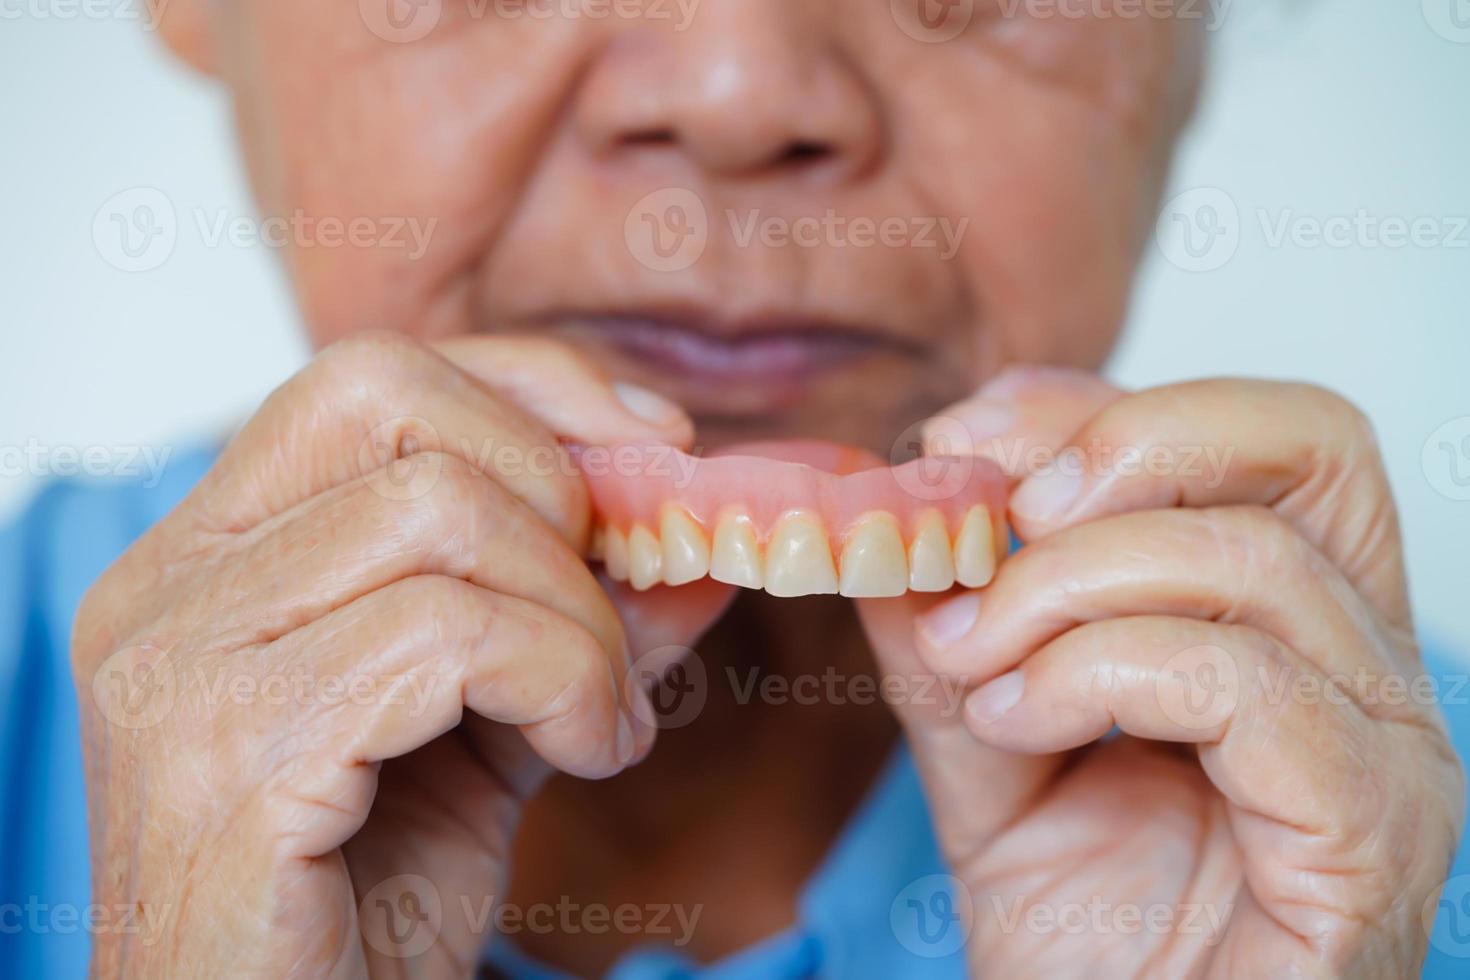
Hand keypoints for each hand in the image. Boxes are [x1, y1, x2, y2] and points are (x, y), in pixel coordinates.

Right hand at [71, 332, 732, 977]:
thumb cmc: (363, 901)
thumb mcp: (495, 725)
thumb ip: (580, 619)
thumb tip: (698, 539)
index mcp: (212, 556)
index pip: (373, 377)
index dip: (534, 384)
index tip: (657, 445)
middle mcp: (168, 586)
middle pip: (395, 400)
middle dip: (557, 489)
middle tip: (608, 611)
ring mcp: (181, 665)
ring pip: (443, 514)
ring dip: (577, 617)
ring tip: (602, 719)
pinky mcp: (229, 753)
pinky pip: (449, 634)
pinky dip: (564, 681)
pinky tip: (585, 755)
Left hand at [859, 368, 1464, 976]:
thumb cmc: (1085, 934)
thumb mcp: (990, 748)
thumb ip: (949, 633)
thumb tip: (887, 513)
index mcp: (1296, 626)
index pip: (1251, 436)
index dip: (1093, 410)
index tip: (956, 445)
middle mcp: (1367, 670)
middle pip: (1307, 445)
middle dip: (1118, 449)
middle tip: (991, 520)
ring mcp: (1387, 751)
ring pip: (1247, 561)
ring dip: (1063, 590)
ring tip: (977, 666)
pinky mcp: (1368, 835)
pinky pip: (1240, 682)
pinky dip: (1098, 673)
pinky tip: (1017, 723)